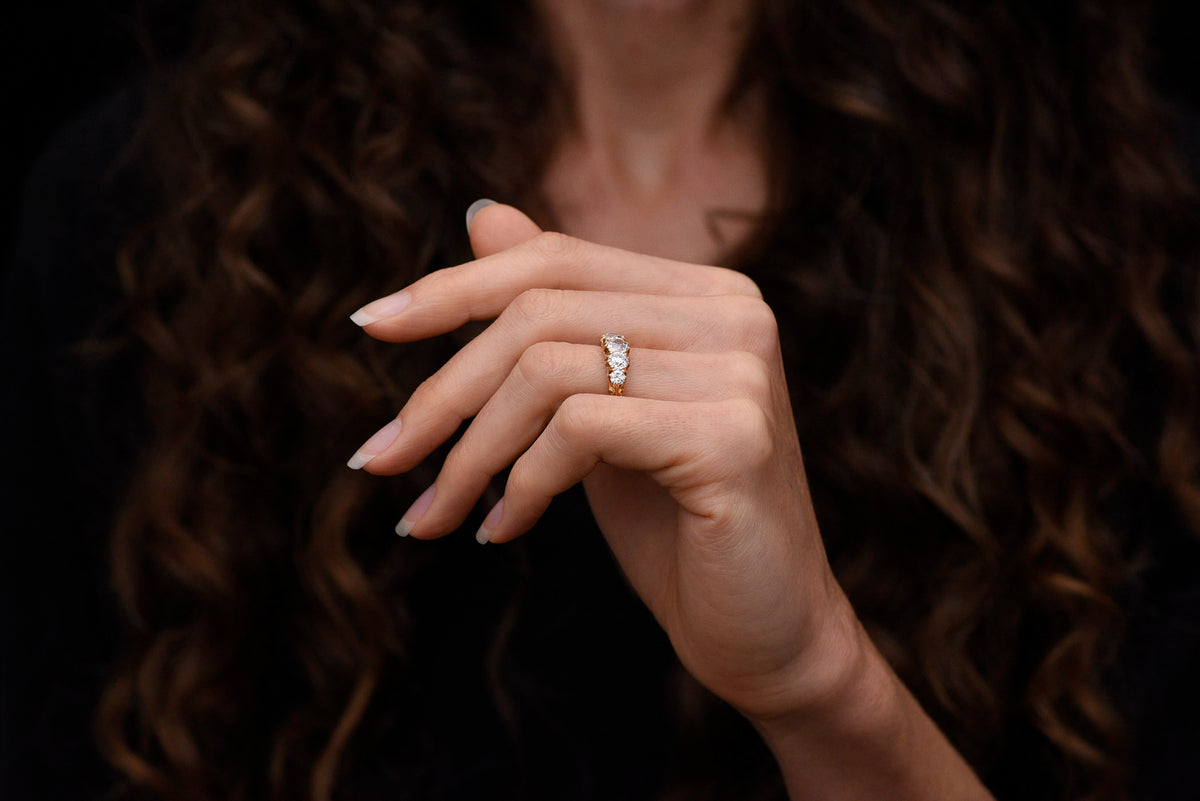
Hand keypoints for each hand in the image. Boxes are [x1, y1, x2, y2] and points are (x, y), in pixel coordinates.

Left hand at [348, 203, 858, 721]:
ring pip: (546, 371)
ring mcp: (739, 371)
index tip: (369, 325)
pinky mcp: (733, 436)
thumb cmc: (676, 524)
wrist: (767, 631)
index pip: (555, 259)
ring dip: (467, 454)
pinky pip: (579, 431)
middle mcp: (734, 313)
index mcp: (704, 294)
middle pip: (538, 312)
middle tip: (382, 459)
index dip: (453, 287)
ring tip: (432, 516)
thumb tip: (482, 214)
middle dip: (442, 392)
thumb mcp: (598, 411)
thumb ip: (554, 320)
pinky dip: (518, 486)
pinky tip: (502, 531)